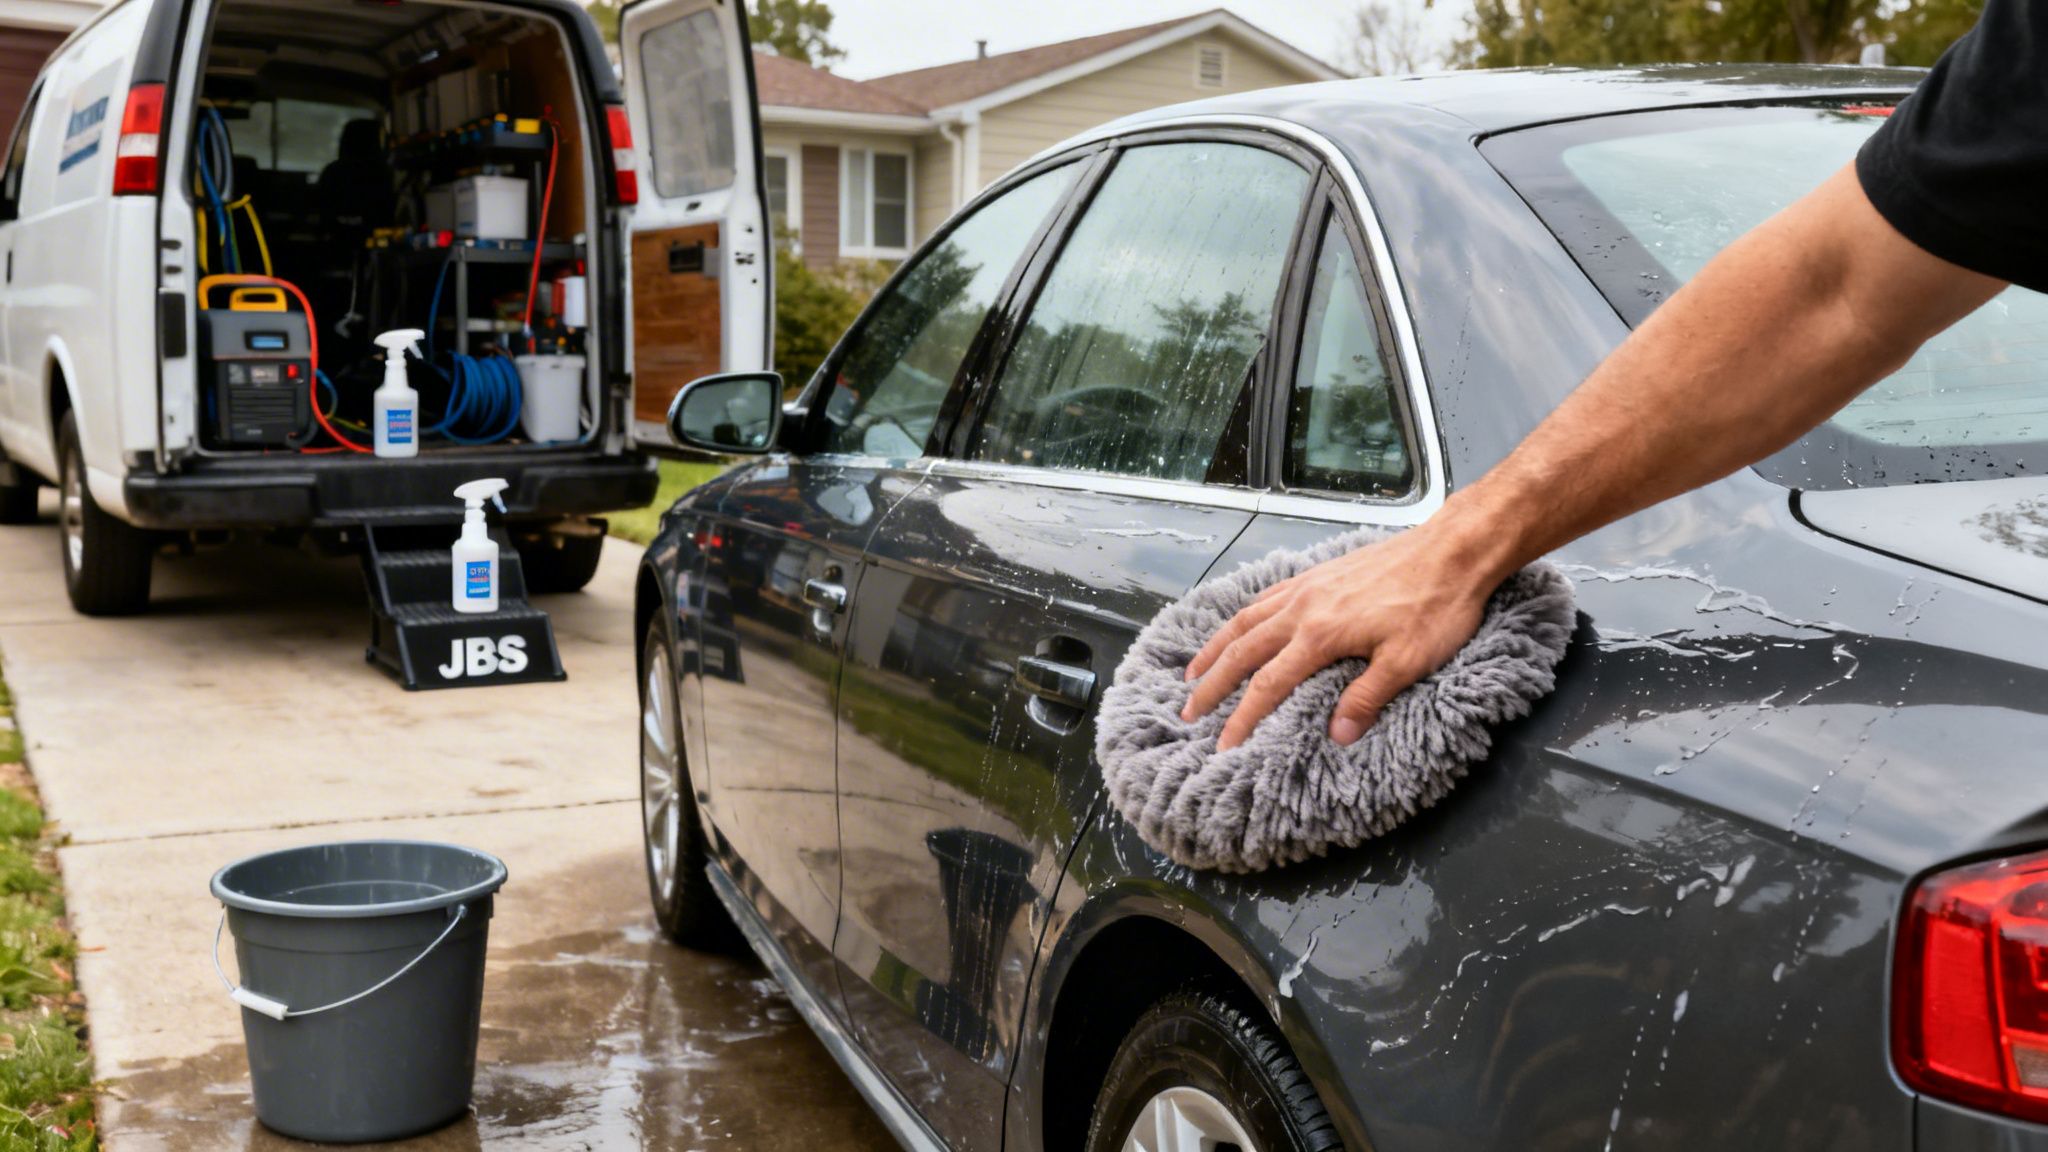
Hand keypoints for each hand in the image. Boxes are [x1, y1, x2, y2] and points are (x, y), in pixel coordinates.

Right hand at [1181, 522, 1501, 749]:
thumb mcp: (1409, 662)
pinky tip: (1239, 625)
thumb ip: (1367, 698)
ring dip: (1215, 647)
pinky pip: (1266, 596)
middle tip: (1188, 712)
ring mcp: (1307, 587)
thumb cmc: (1436, 607)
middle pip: (1242, 650)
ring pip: (1246, 619)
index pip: (1267, 685)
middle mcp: (1302, 608)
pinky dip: (1243, 616)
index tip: (1222, 746)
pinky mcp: (1318, 574)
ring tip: (1195, 671)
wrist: (1452, 549)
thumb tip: (1335, 737)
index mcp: (1320, 635)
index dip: (1241, 719)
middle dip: (1212, 684)